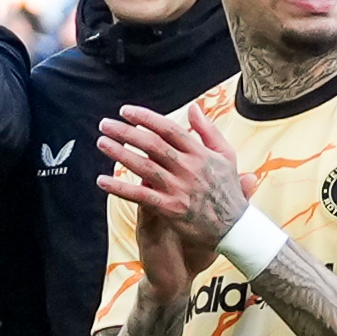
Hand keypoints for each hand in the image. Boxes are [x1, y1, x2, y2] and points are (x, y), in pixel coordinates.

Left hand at [92, 93, 246, 258]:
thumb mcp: (226, 155)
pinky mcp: (170, 208)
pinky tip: (102, 181)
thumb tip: (193, 108)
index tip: (126, 111)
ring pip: (143, 166)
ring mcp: (178, 188)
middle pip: (152, 144)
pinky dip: (120, 188)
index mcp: (200, 153)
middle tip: (105, 124)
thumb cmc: (227, 189)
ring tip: (102, 142)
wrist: (234, 227)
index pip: (169, 129)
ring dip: (120, 153)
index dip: (146, 118)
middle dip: (126, 132)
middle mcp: (188, 168)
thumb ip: (208, 130)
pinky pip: (140, 196)